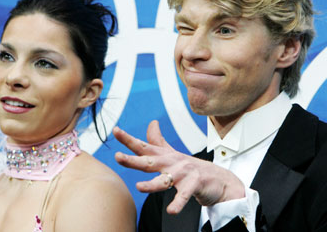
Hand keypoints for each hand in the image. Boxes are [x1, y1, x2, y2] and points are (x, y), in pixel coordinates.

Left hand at [114, 120, 244, 213]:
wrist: (220, 179)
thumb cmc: (191, 167)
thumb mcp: (172, 153)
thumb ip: (158, 141)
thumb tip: (152, 123)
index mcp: (164, 156)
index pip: (143, 146)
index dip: (128, 139)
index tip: (115, 130)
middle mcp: (171, 162)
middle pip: (149, 161)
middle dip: (132, 160)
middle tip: (118, 157)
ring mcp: (183, 173)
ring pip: (164, 180)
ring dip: (152, 184)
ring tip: (139, 187)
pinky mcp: (195, 184)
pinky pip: (184, 195)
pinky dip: (178, 203)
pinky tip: (171, 211)